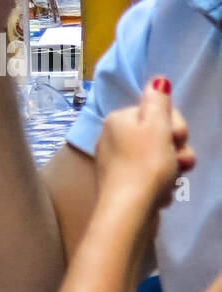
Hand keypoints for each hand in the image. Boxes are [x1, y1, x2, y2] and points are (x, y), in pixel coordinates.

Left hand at [96, 79, 194, 220]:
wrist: (129, 212)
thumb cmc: (146, 165)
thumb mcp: (156, 126)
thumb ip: (158, 101)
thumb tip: (157, 80)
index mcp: (119, 119)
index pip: (157, 113)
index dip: (175, 127)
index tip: (178, 139)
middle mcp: (113, 137)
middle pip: (158, 136)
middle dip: (175, 150)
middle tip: (178, 163)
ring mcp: (117, 162)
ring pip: (158, 159)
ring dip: (171, 170)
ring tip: (170, 182)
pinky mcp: (123, 185)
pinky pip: (150, 178)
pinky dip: (160, 186)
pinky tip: (161, 195)